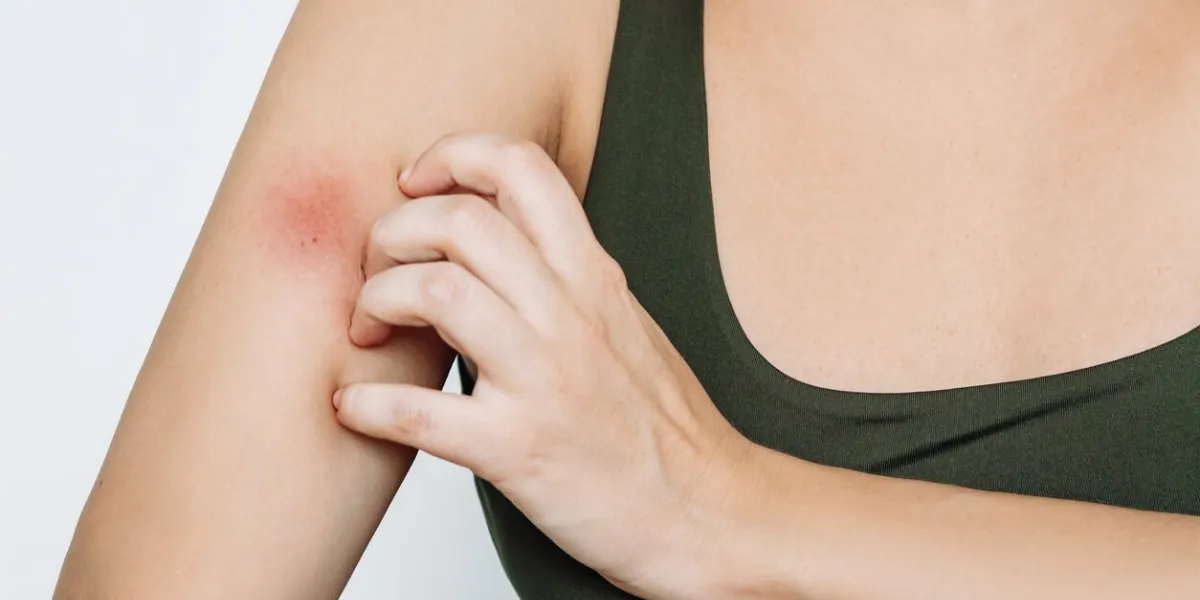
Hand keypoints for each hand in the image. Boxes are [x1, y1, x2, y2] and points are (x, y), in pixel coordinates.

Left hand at [335, 133, 754, 596]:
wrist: (709, 513)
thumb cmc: (664, 427)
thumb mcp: (628, 322)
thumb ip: (570, 275)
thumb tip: (508, 238)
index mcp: (593, 276)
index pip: (520, 168)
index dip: (451, 155)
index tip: (416, 183)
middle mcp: (568, 313)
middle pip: (458, 219)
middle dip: (391, 233)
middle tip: (378, 270)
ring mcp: (544, 378)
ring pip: (434, 290)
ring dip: (376, 302)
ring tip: (369, 332)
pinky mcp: (517, 448)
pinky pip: (418, 412)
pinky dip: (368, 405)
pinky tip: (354, 408)